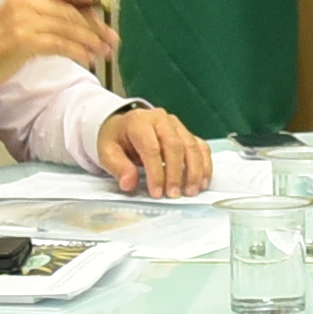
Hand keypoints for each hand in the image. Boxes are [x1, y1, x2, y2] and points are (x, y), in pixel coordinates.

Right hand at [0, 0, 117, 93]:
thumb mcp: (17, 21)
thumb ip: (44, 15)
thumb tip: (79, 22)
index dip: (87, 0)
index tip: (102, 14)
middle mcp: (25, 1)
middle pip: (72, 11)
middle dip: (96, 27)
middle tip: (111, 39)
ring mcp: (23, 19)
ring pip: (69, 28)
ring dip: (91, 42)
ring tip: (103, 53)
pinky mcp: (24, 40)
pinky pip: (61, 44)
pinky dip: (78, 53)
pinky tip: (88, 60)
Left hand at [97, 102, 213, 192]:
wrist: (123, 127)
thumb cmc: (116, 140)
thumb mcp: (107, 153)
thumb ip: (118, 167)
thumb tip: (129, 184)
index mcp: (139, 121)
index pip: (151, 148)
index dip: (156, 172)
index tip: (156, 193)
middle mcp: (160, 119)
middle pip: (174, 145)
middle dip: (176, 173)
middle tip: (173, 194)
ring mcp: (176, 124)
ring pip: (191, 146)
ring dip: (194, 171)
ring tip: (191, 191)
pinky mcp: (186, 132)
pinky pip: (201, 147)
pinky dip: (204, 165)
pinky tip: (202, 182)